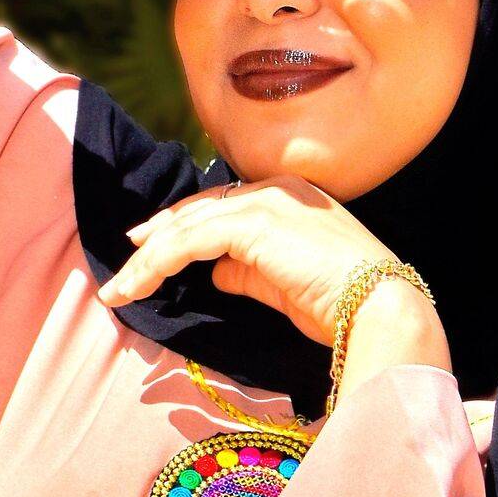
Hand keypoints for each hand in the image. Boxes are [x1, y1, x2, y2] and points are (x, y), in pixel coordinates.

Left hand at [97, 176, 445, 350]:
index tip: (149, 247)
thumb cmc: (340, 304)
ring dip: (147, 260)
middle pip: (197, 211)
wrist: (379, 306)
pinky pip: (190, 241)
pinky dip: (158, 263)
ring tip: (119, 289)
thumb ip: (248, 271)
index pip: (221, 207)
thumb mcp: (284, 283)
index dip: (181, 226)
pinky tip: (139, 283)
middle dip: (155, 241)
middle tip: (123, 268)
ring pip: (187, 227)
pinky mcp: (253, 223)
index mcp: (289, 197)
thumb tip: (216, 272)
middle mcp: (275, 190)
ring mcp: (264, 202)